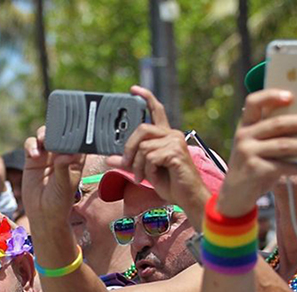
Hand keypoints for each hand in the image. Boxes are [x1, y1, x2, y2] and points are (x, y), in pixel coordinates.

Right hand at [22, 125, 83, 230]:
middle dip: (56, 128)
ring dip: (43, 134)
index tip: (72, 124)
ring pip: (45, 135)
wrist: (42, 214)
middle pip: (59, 133)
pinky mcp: (32, 159)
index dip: (75, 130)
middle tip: (53, 132)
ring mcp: (46, 156)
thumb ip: (64, 168)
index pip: (77, 139)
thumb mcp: (65, 185)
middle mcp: (61, 154)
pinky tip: (33, 155)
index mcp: (75, 158)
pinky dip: (31, 146)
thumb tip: (65, 155)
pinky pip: (31, 145)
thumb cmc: (60, 202)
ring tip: (42, 141)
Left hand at [106, 86, 211, 217]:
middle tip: (126, 164)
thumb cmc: (171, 184)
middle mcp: (172, 135)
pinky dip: (147, 170)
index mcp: (166, 136)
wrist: (188, 197)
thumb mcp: (145, 171)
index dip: (146, 97)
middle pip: (142, 129)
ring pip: (143, 147)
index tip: (133, 90)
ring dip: (138, 165)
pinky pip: (150, 157)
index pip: (157, 110)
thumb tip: (109, 158)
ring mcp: (175, 142)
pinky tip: (154, 176)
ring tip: (142, 177)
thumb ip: (129, 163)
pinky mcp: (176, 152)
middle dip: (129, 148)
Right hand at [215, 89, 296, 217]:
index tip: (291, 96)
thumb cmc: (253, 164)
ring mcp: (248, 153)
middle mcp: (244, 136)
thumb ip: (272, 133)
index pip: (254, 102)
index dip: (271, 96)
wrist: (234, 194)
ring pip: (283, 145)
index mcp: (246, 125)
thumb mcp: (256, 145)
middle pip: (277, 124)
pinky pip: (283, 166)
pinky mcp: (255, 170)